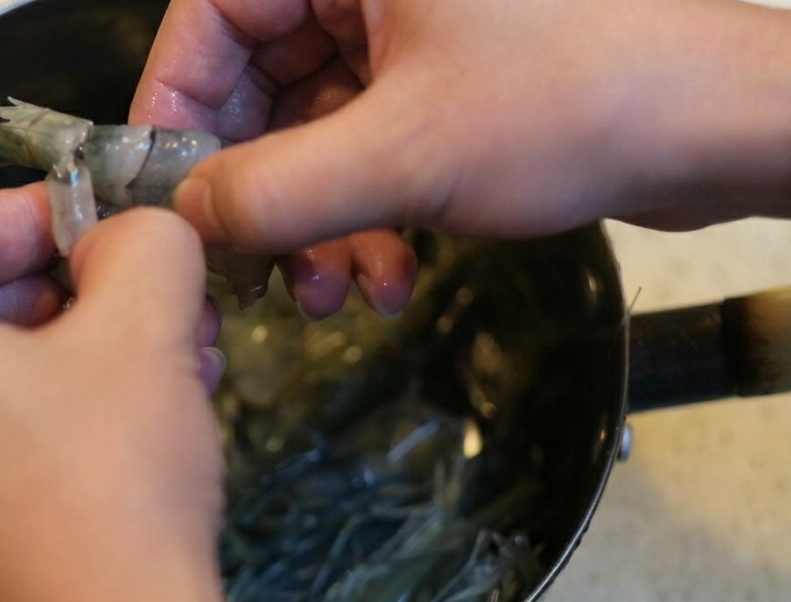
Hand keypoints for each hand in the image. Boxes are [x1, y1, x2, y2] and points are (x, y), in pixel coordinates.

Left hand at [0, 186, 251, 601]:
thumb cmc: (113, 492)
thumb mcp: (144, 335)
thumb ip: (141, 244)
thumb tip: (126, 236)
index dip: (24, 211)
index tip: (102, 230)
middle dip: (53, 293)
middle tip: (141, 303)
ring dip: (54, 359)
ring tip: (151, 369)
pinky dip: (26, 424)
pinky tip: (114, 434)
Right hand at [133, 0, 790, 271]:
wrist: (718, 128)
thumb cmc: (580, 100)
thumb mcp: (403, 155)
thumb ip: (273, 192)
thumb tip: (183, 217)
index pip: (212, 14)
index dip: (178, 108)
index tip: (169, 194)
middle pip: (260, 85)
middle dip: (265, 193)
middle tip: (267, 272)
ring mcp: (409, 31)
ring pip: (312, 132)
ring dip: (319, 224)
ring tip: (349, 288)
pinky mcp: (441, 81)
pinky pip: (364, 150)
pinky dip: (365, 217)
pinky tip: (392, 273)